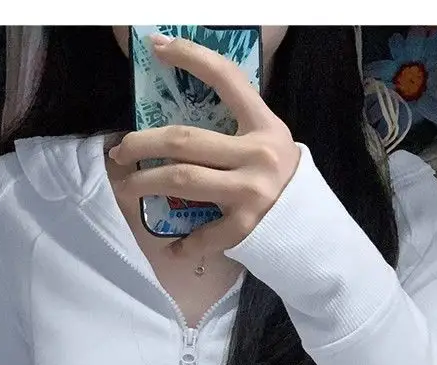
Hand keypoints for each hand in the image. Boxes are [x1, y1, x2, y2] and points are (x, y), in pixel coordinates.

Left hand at [111, 35, 300, 258]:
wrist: (315, 230)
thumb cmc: (285, 183)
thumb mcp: (270, 144)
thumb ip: (238, 131)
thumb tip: (185, 127)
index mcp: (264, 126)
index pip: (226, 79)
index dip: (191, 57)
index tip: (158, 46)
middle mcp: (257, 156)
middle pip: (184, 140)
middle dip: (143, 143)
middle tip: (121, 150)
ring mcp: (250, 192)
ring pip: (181, 180)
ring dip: (145, 183)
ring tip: (127, 186)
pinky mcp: (245, 227)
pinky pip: (203, 235)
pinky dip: (185, 244)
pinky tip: (173, 246)